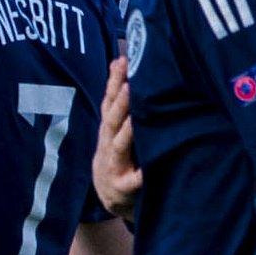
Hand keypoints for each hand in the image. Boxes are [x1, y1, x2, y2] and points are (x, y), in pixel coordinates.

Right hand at [93, 59, 141, 220]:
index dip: (113, 81)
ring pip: (119, 146)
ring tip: (135, 119)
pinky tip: (147, 172)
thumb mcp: (114, 127)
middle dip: (119, 103)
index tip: (122, 61)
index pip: (109, 100)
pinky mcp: (122, 186)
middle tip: (128, 85)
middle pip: (112, 120)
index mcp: (108, 128)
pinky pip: (133, 180)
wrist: (110, 193)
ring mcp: (114, 164)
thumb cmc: (118, 153)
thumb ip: (118, 99)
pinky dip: (139, 176)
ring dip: (126, 132)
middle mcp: (108, 143)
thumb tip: (121, 60)